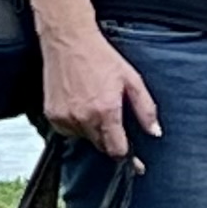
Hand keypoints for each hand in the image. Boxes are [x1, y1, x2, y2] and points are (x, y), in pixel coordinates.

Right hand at [40, 29, 160, 158]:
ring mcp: (65, 118)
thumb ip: (145, 109)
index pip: (116, 149)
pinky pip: (68, 131)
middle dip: (111, 140)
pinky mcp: (51, 115)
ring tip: (95, 103)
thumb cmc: (101, 57)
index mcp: (105, 111)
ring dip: (93, 130)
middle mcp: (83, 118)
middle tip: (114, 121)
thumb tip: (155, 132)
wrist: (68, 42)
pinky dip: (77, 124)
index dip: (127, 157)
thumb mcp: (132, 80)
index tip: (135, 165)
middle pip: (101, 145)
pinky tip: (81, 105)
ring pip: (84, 138)